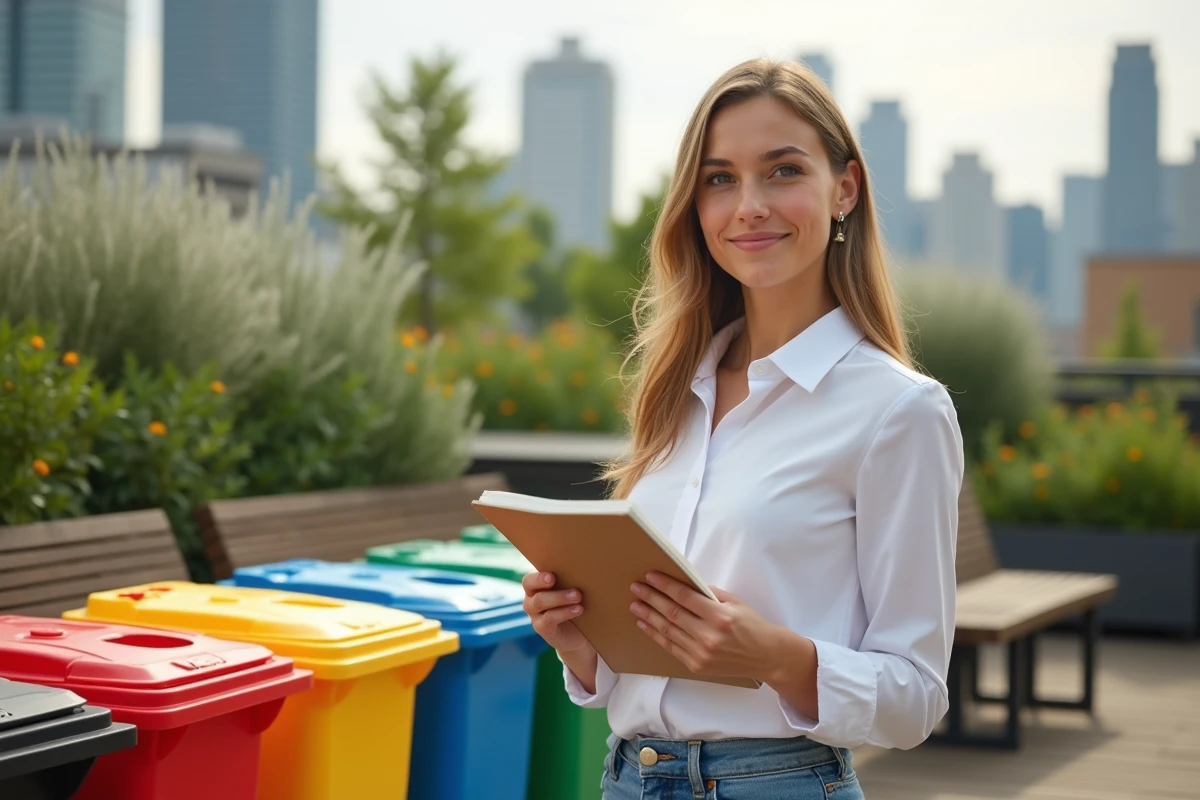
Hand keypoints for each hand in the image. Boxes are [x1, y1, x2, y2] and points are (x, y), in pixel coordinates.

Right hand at [522, 571, 594, 655]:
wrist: (580, 633)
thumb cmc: (576, 603)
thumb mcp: (572, 589)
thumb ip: (570, 579)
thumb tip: (583, 568)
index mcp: (536, 586)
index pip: (529, 580)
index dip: (538, 578)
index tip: (552, 576)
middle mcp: (531, 599)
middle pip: (531, 588)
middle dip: (547, 583)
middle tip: (571, 587)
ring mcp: (535, 615)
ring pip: (539, 602)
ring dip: (560, 597)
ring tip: (578, 596)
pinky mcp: (542, 628)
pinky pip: (548, 618)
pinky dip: (564, 612)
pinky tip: (578, 609)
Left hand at [630, 571, 794, 682]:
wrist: (767, 657)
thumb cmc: (752, 626)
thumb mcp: (735, 603)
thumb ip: (709, 594)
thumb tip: (684, 583)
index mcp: (720, 616)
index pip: (685, 597)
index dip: (665, 586)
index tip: (651, 577)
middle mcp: (709, 636)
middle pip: (672, 613)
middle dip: (651, 598)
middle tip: (636, 588)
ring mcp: (701, 653)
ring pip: (668, 631)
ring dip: (649, 616)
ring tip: (636, 605)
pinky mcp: (697, 666)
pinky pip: (672, 647)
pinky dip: (656, 635)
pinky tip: (645, 624)